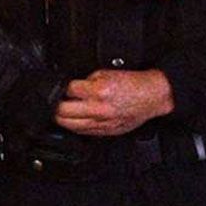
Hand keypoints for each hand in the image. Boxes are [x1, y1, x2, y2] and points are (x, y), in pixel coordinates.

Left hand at [54, 70, 174, 137]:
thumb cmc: (133, 84)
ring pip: (70, 126)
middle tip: (53, 102)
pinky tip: (72, 121)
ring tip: (58, 113)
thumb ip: (87, 80)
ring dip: (61, 119)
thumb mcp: (106, 72)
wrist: (152, 97)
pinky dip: (74, 127)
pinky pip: (83, 132)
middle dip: (55, 105)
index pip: (67, 90)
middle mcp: (98, 109)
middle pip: (63, 112)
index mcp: (97, 91)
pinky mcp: (105, 131)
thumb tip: (72, 88)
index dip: (59, 87)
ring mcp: (101, 123)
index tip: (57, 87)